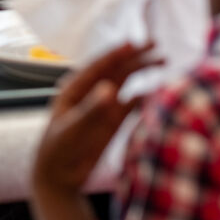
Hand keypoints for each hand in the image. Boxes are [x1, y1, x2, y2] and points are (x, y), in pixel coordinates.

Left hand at [33, 42, 160, 194]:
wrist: (58, 176)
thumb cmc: (57, 150)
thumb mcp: (73, 129)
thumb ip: (92, 110)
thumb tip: (110, 88)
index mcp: (75, 87)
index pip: (100, 65)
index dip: (117, 52)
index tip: (134, 43)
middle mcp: (90, 92)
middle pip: (117, 69)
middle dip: (136, 57)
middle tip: (156, 45)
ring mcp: (103, 105)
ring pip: (126, 82)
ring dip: (142, 70)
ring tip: (162, 61)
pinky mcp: (113, 121)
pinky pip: (132, 104)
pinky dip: (144, 96)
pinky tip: (157, 91)